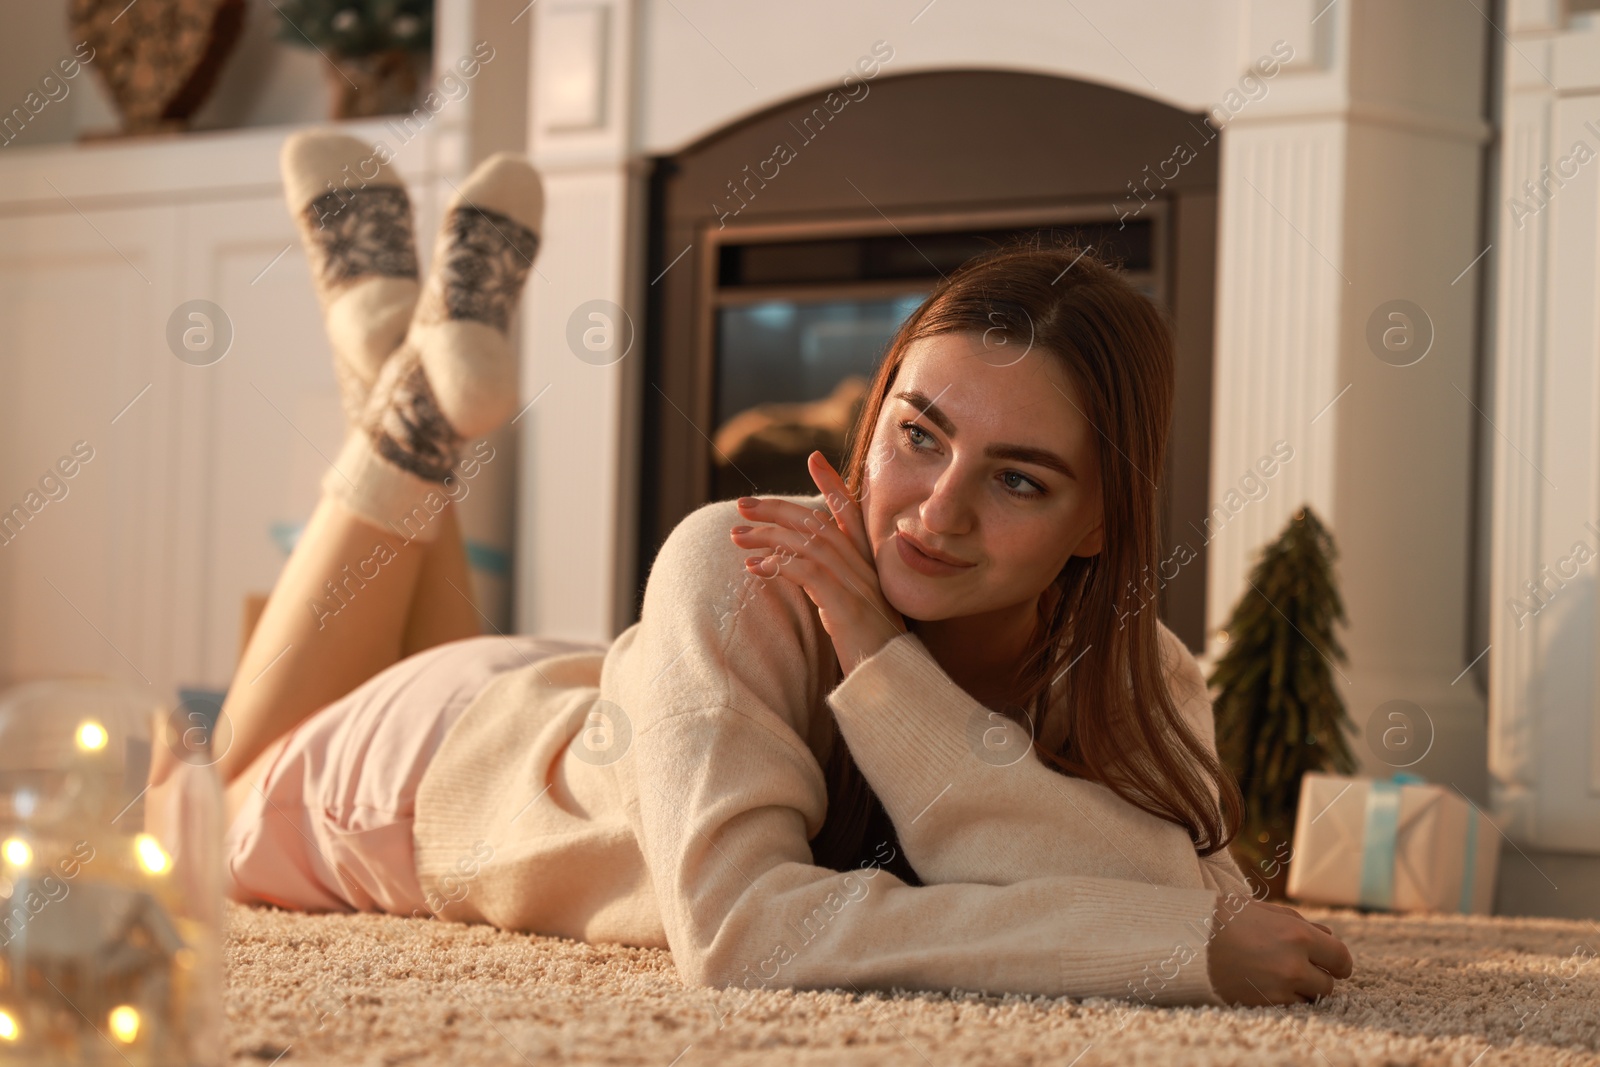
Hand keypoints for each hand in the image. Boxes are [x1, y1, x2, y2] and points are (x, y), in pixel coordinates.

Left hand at [729, 451, 906, 674]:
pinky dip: (779, 566)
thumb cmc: (871, 654)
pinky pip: (808, 574)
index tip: (814, 458)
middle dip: (778, 508)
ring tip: (736, 535)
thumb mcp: (852, 612)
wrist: (894, 686)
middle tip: (742, 504)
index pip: (851, 513)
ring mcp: (857, 586)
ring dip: (768, 535)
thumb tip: (802, 573)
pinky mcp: (846, 606)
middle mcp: (866, 569)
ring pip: (810, 543)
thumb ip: (832, 588)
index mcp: (869, 566)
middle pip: (819, 522)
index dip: (833, 483)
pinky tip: (755, 567)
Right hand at [1206, 895, 1354, 1005]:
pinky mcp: (1264, 1003)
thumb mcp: (1263, 910)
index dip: (1339, 962)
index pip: (1340, 958)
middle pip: (1328, 982)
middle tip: (1301, 967)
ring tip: (1281, 975)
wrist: (1184, 940)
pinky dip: (1285, 998)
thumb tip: (1327, 935)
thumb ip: (1299, 922)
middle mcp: (1294, 964)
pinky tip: (1268, 983)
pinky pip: (1290, 1006)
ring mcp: (1280, 987)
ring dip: (1303, 989)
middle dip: (1318, 975)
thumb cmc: (1223, 918)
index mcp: (1298, 935)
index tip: (1334, 964)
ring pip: (1311, 998)